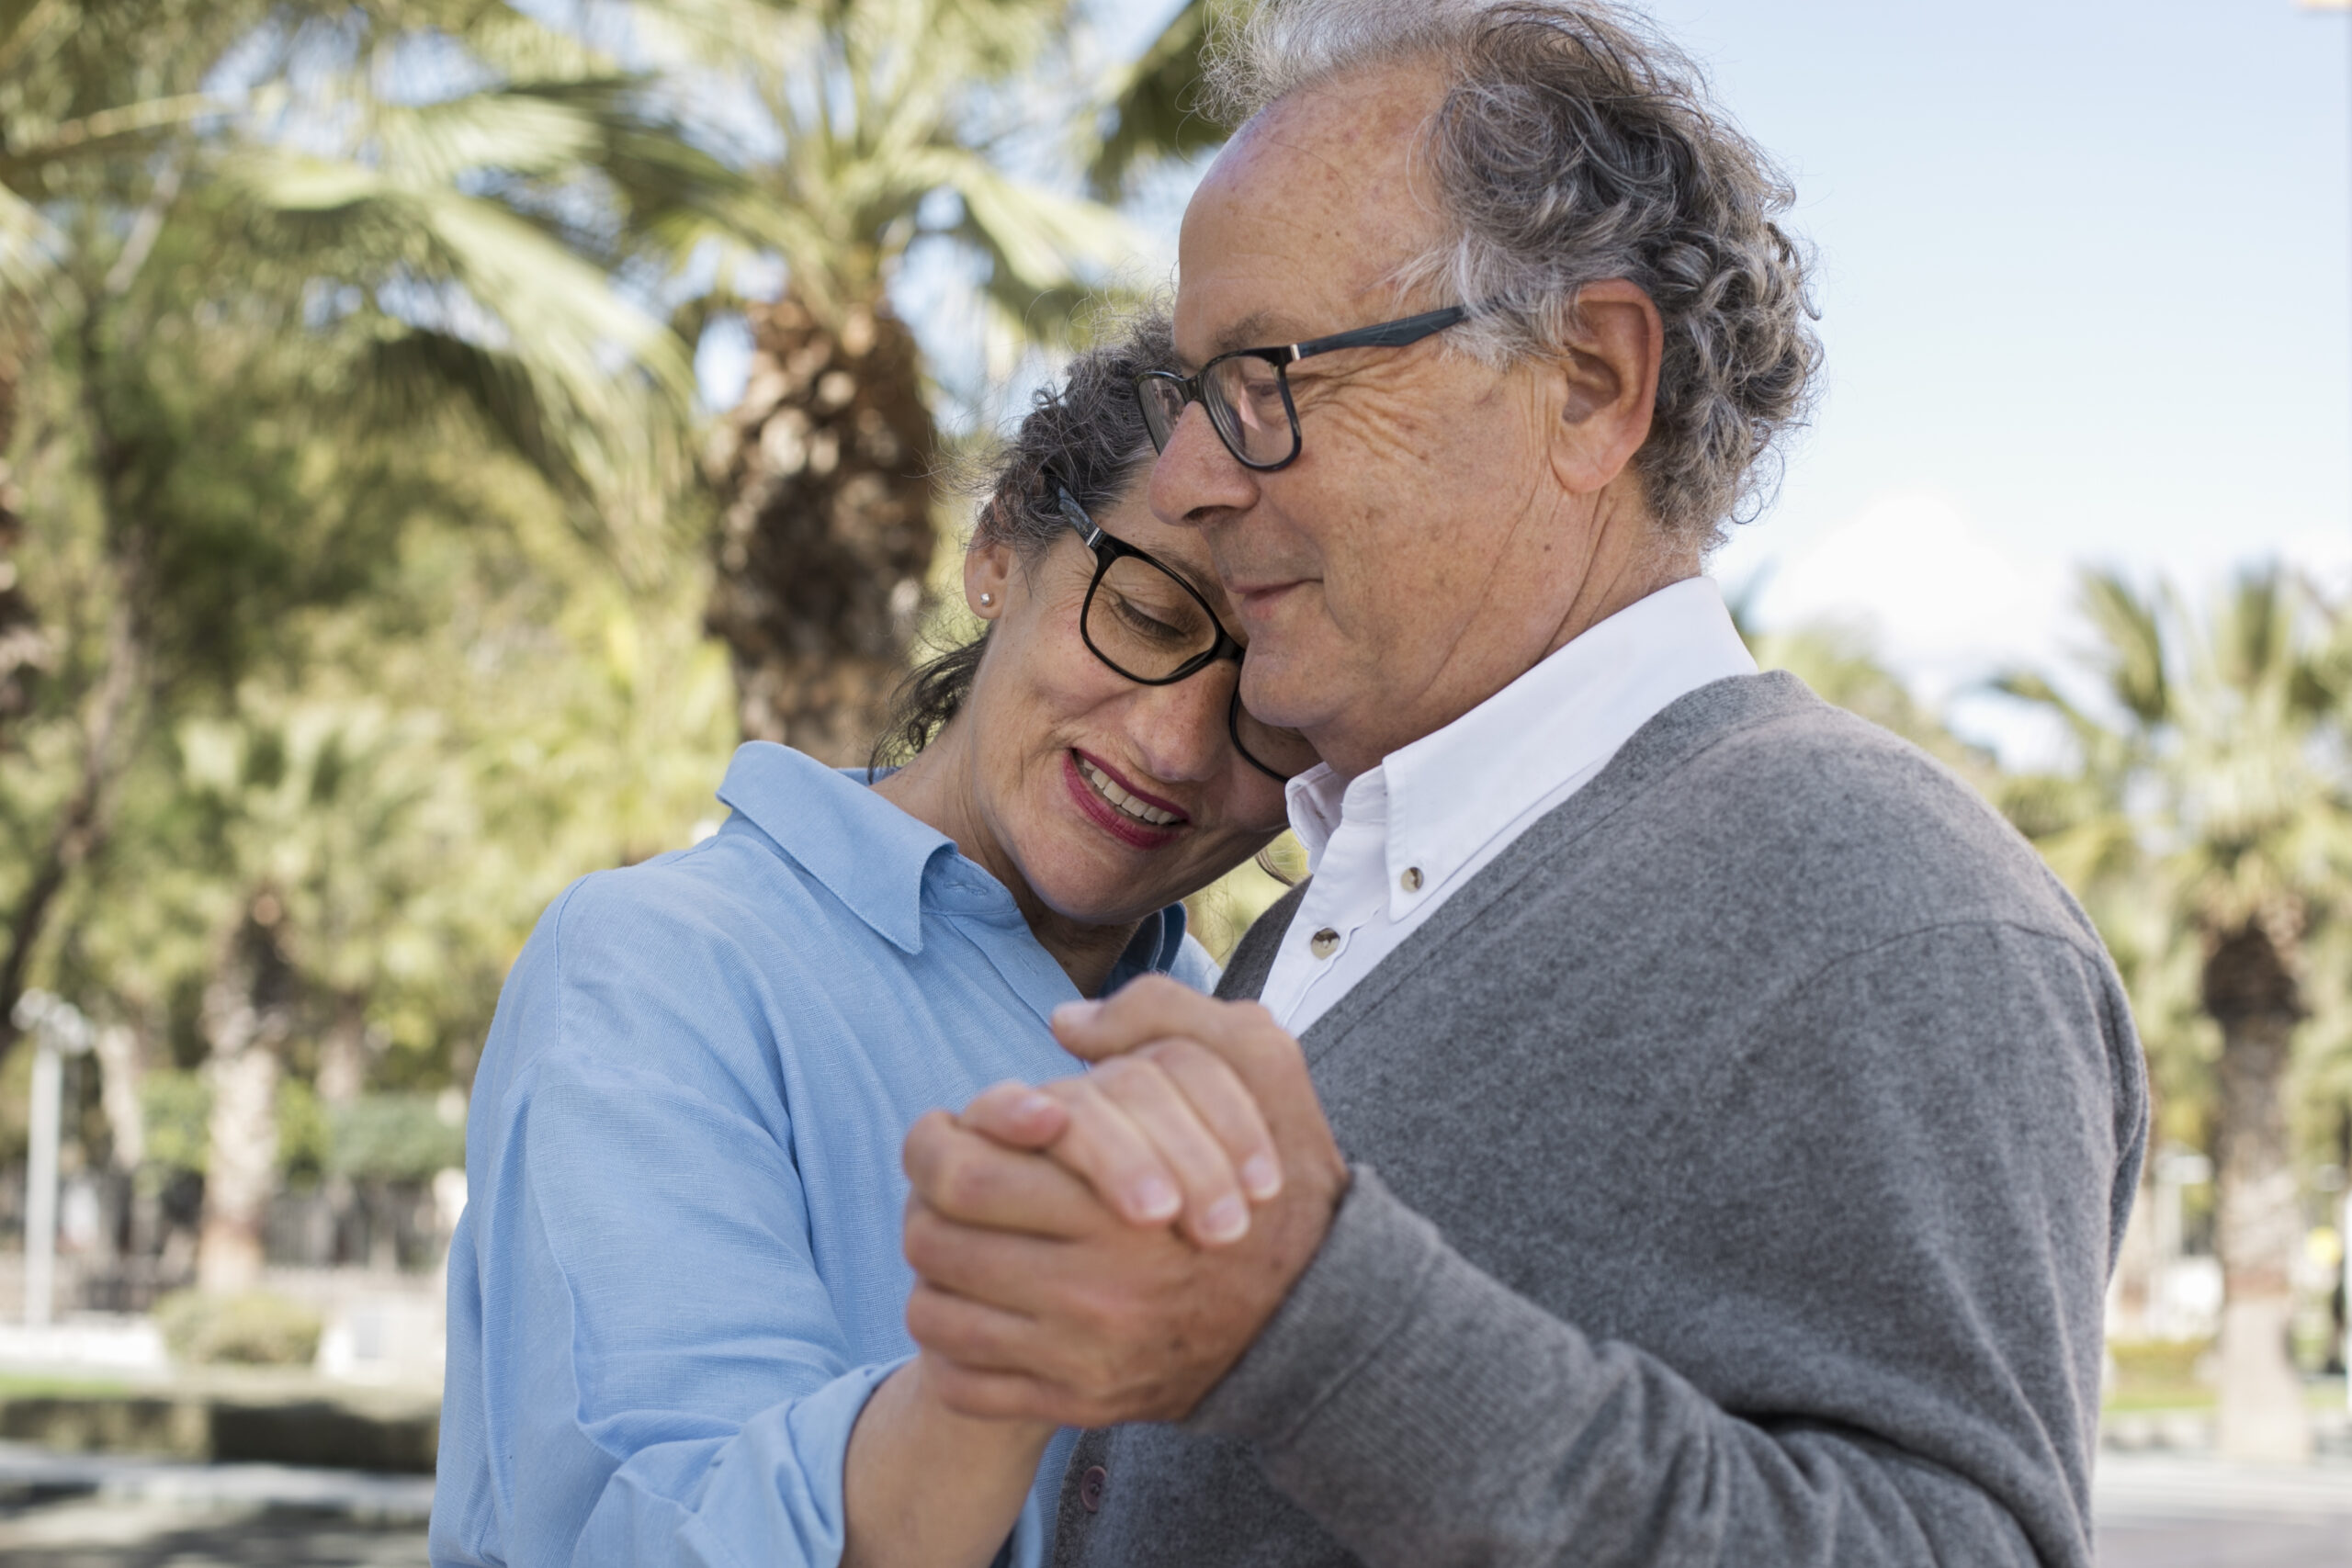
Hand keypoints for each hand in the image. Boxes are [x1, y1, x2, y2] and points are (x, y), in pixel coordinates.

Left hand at [901, 977, 1347, 1425]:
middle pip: (932, 1241)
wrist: (1327, 1316)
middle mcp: (1092, 1292)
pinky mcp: (1079, 1406)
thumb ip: (1163, 1015)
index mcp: (1117, 1205)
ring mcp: (1082, 1359)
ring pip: (934, 1314)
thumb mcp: (1258, 1062)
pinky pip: (962, 1383)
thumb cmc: (1286, 1178)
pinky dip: (952, 1347)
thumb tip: (1065, 1023)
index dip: (934, 1140)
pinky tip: (983, 1307)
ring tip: (962, 1240)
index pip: (959, 1172)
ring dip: (933, 1272)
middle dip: (924, 1202)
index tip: (949, 1127)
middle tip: (946, 1184)